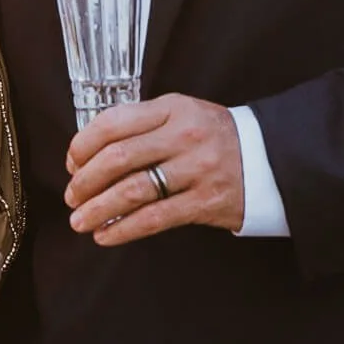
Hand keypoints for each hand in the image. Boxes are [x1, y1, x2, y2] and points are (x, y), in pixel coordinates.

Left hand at [63, 92, 244, 243]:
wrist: (272, 158)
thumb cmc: (215, 137)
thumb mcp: (183, 115)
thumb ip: (143, 125)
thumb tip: (91, 154)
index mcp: (173, 107)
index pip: (114, 122)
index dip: (83, 145)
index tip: (71, 163)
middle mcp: (184, 135)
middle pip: (118, 157)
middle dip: (86, 181)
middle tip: (72, 196)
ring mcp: (197, 169)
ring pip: (132, 191)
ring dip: (98, 209)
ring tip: (80, 221)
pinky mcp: (206, 202)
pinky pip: (155, 218)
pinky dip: (124, 229)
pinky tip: (106, 236)